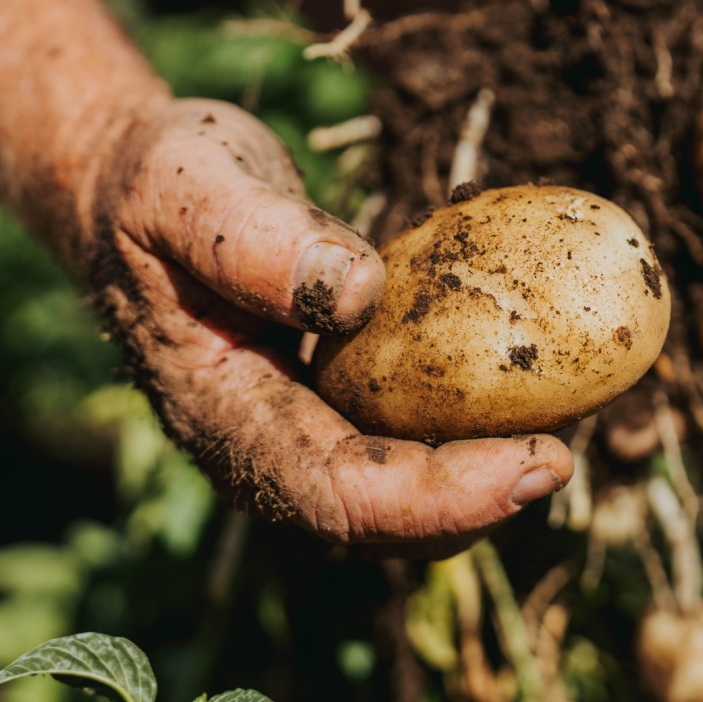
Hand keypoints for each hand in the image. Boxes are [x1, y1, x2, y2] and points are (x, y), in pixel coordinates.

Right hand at [86, 98, 571, 551]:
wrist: (132, 186)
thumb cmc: (156, 180)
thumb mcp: (185, 183)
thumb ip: (252, 233)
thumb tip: (357, 290)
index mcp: (219, 413)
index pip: (335, 493)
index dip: (440, 497)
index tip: (538, 461)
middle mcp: (262, 444)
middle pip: (379, 520)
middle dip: (478, 505)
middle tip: (568, 456)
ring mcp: (298, 428)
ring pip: (402, 493)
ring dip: (484, 477)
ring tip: (570, 423)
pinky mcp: (333, 399)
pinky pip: (407, 437)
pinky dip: (472, 425)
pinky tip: (533, 379)